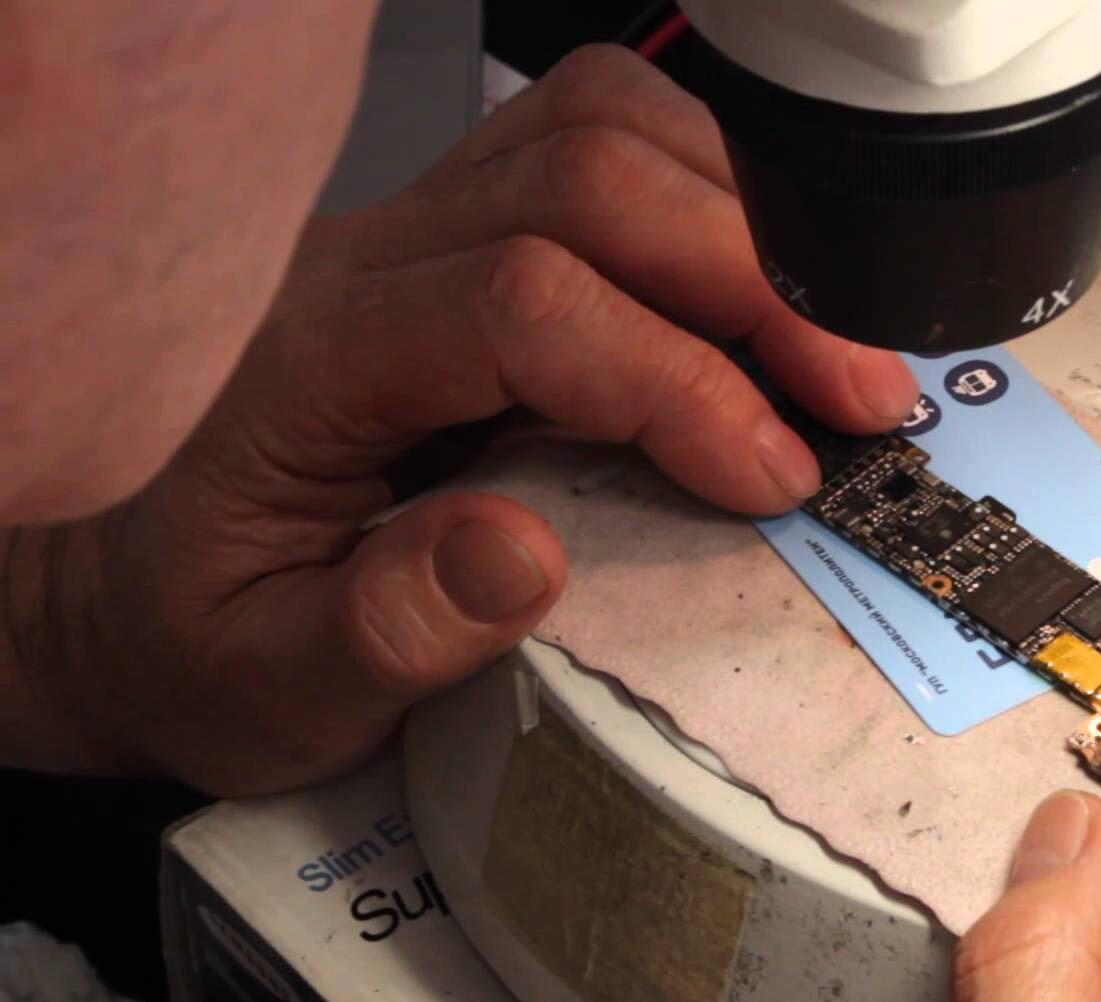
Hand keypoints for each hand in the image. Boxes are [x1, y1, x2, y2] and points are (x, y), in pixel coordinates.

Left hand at [1, 47, 917, 791]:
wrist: (150, 581)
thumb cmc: (212, 639)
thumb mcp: (267, 691)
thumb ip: (380, 635)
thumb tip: (527, 553)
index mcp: (316, 361)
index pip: (523, 300)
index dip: (674, 378)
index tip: (776, 480)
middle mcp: (371, 256)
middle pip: (585, 178)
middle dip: (754, 282)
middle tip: (866, 402)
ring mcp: (424, 223)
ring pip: (604, 128)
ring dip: (749, 220)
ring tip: (842, 344)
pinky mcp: (474, 226)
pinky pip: (606, 143)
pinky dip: (716, 195)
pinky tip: (774, 292)